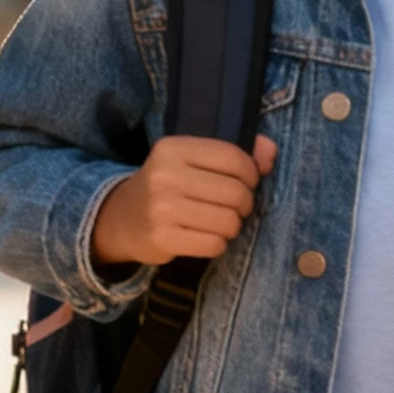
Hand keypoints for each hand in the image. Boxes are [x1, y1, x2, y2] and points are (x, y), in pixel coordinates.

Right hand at [91, 133, 276, 267]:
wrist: (123, 217)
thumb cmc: (169, 186)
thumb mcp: (194, 161)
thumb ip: (235, 154)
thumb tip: (270, 152)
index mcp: (173, 148)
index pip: (233, 158)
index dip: (251, 174)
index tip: (246, 182)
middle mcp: (165, 175)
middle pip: (235, 192)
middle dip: (244, 204)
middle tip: (235, 208)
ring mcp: (161, 208)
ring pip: (228, 221)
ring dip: (231, 226)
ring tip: (218, 222)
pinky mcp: (162, 238)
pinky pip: (214, 244)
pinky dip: (218, 243)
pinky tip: (204, 237)